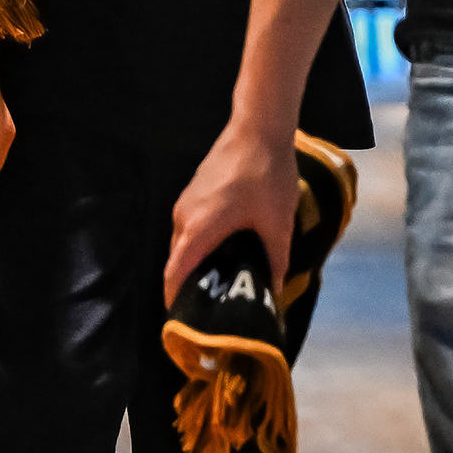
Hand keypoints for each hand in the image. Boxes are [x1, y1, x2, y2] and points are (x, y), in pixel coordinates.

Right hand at [163, 118, 296, 308]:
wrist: (257, 129)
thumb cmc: (266, 176)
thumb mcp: (277, 224)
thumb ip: (275, 261)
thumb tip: (275, 293)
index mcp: (200, 228)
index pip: (175, 273)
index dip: (176, 301)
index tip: (185, 324)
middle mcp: (184, 218)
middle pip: (177, 262)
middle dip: (189, 287)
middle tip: (210, 310)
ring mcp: (185, 203)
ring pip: (183, 245)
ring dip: (195, 266)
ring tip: (219, 286)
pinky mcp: (193, 194)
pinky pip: (189, 230)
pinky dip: (198, 248)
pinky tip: (223, 255)